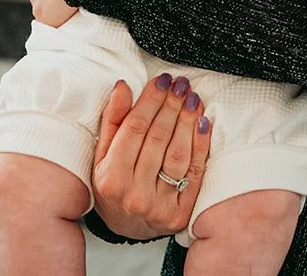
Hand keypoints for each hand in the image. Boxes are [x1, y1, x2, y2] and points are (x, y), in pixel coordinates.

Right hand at [90, 75, 211, 239]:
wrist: (127, 226)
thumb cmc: (114, 184)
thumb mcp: (102, 155)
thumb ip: (112, 121)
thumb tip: (123, 87)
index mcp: (110, 179)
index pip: (134, 129)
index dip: (150, 100)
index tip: (162, 80)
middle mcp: (133, 195)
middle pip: (158, 139)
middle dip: (172, 106)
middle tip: (181, 84)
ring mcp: (158, 207)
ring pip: (178, 155)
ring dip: (188, 121)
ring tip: (193, 98)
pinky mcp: (180, 214)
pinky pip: (195, 173)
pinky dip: (201, 145)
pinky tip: (203, 123)